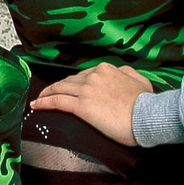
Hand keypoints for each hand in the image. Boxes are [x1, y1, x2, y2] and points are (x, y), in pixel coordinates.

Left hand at [30, 62, 153, 145]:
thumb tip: (121, 72)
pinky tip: (37, 106)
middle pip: (69, 81)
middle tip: (48, 94)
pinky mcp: (82, 106)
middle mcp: (93, 76)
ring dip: (46, 94)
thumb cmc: (145, 103)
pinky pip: (57, 102)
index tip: (67, 88)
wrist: (146, 115)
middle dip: (57, 87)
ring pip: (60, 89)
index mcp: (106, 69)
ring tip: (39, 100)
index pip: (83, 75)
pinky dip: (44, 103)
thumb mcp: (140, 80)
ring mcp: (86, 90)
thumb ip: (127, 73)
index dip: (72, 82)